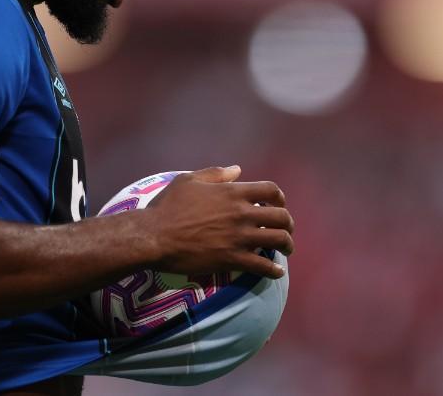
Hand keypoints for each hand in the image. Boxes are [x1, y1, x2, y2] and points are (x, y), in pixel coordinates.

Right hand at [142, 165, 293, 279]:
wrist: (154, 236)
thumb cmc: (168, 206)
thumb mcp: (189, 180)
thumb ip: (216, 173)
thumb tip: (237, 169)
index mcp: (232, 192)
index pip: (271, 190)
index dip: (279, 198)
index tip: (278, 205)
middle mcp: (241, 213)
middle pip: (281, 216)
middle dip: (288, 224)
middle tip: (286, 230)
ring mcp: (239, 237)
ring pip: (278, 240)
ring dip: (287, 245)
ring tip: (286, 250)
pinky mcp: (232, 259)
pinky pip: (262, 265)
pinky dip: (273, 270)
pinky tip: (276, 272)